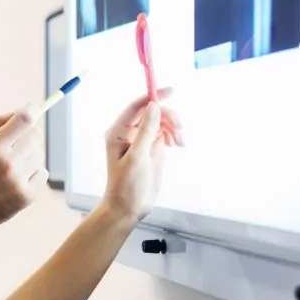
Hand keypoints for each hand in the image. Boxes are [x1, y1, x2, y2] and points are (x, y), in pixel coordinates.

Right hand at [0, 106, 46, 237]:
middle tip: (17, 141)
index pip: (23, 120)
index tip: (33, 108)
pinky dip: (33, 172)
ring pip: (39, 154)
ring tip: (11, 166)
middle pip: (35, 135)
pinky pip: (42, 172)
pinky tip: (16, 179)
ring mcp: (19, 182)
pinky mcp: (27, 196)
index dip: (31, 110)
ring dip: (29, 155)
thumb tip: (25, 109)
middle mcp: (7, 164)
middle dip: (29, 134)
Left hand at [102, 89, 182, 223]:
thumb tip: (154, 106)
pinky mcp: (152, 147)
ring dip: (174, 127)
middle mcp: (129, 132)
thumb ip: (145, 131)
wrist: (129, 208)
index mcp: (118, 132)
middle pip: (152, 112)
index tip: (171, 91)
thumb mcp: (137, 158)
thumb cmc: (126, 185)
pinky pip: (166, 132)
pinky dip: (175, 135)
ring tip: (181, 142)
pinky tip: (179, 144)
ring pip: (161, 121)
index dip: (152, 96)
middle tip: (180, 130)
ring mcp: (142, 139)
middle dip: (168, 117)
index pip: (136, 106)